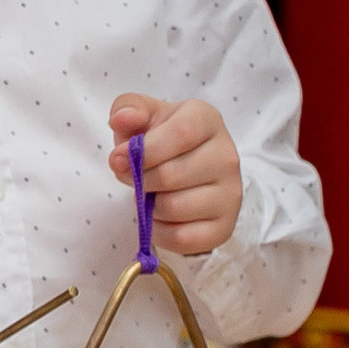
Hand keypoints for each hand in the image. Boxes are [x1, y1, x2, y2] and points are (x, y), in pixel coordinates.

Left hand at [107, 94, 242, 254]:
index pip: (179, 134)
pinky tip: (160, 216)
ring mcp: (231, 194)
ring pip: (174, 208)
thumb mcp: (142, 115)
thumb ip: (128, 109)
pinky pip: (182, 238)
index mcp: (206, 120)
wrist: (188, 168)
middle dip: (140, 179)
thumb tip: (121, 119)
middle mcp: (227, 156)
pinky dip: (159, 231)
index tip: (117, 158)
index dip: (143, 150)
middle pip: (170, 175)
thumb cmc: (159, 138)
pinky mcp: (225, 226)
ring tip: (152, 194)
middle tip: (135, 177)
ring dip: (149, 205)